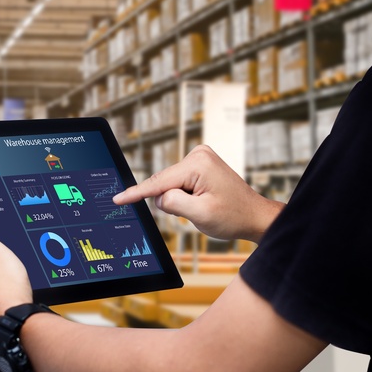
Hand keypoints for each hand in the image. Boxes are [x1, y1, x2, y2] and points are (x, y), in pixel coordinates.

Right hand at [113, 145, 283, 242]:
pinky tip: (202, 199)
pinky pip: (177, 182)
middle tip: (196, 210)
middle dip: (171, 200)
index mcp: (198, 164)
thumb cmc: (233, 216)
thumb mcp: (200, 214)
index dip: (136, 193)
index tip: (117, 199)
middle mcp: (198, 155)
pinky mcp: (199, 164)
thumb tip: (159, 197)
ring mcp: (199, 157)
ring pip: (170, 184)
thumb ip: (172, 203)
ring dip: (179, 199)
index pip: (158, 182)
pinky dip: (183, 195)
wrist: (254, 216)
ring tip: (203, 205)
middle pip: (164, 183)